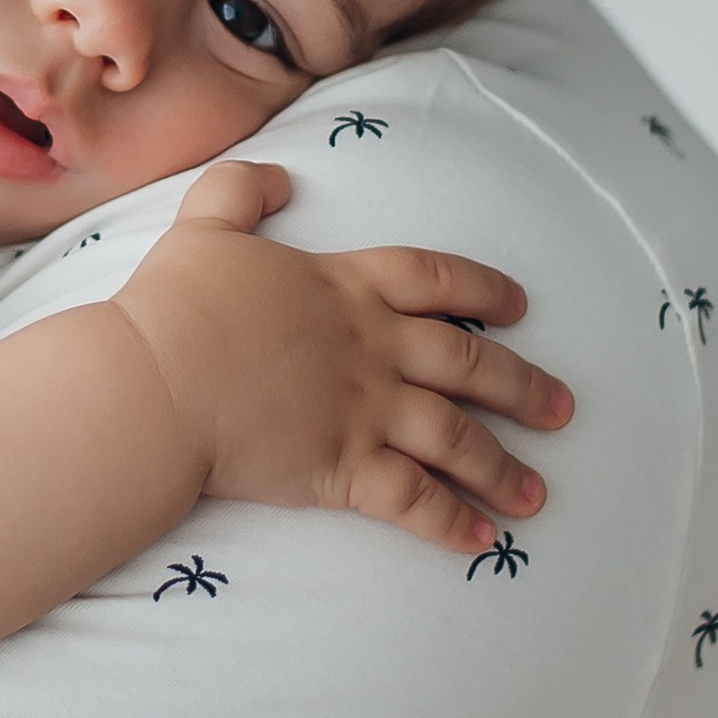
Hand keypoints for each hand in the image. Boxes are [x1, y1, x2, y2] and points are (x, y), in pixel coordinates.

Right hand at [115, 159, 572, 553]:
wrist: (155, 381)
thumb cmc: (174, 306)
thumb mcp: (203, 224)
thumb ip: (241, 192)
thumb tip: (276, 176)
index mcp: (347, 286)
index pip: (436, 279)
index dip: (483, 290)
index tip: (519, 308)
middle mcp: (374, 347)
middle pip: (470, 364)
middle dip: (523, 388)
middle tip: (563, 409)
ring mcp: (365, 410)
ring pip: (456, 438)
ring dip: (502, 468)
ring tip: (536, 495)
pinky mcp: (344, 469)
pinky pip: (413, 500)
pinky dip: (450, 522)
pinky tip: (480, 540)